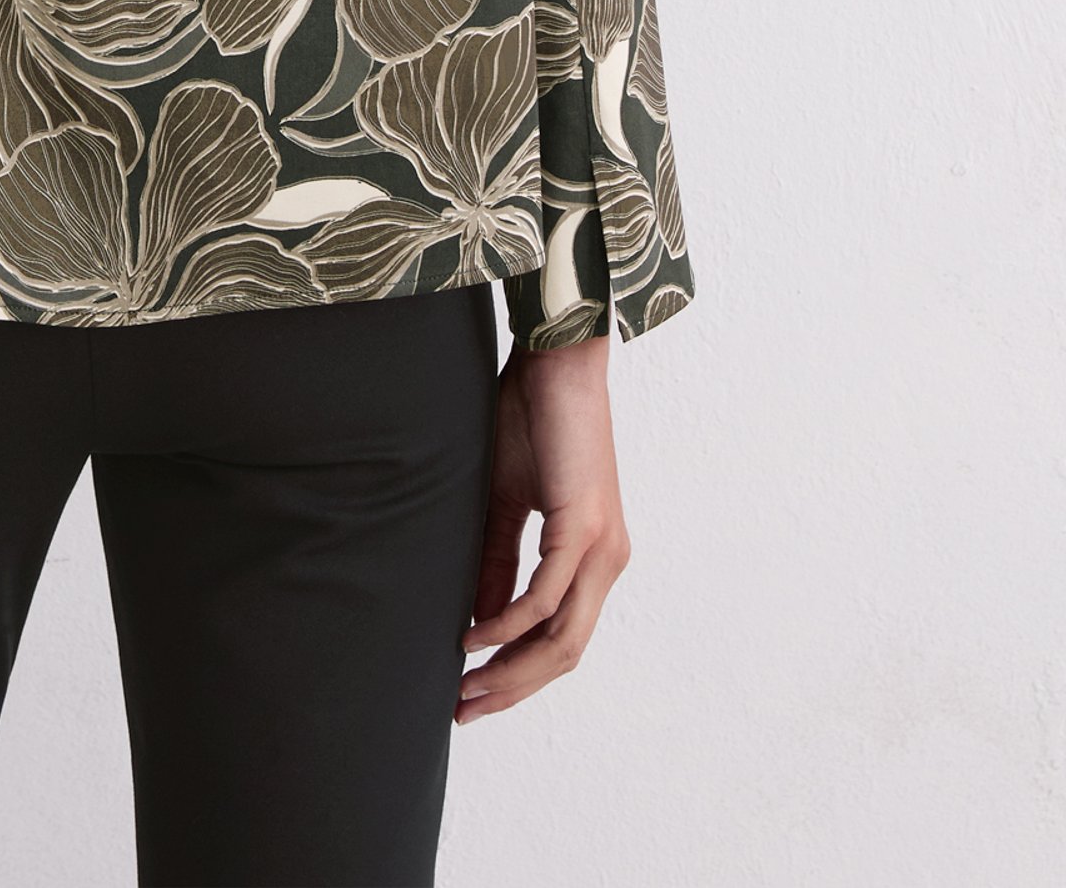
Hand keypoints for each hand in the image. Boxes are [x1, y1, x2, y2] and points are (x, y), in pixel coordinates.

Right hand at [457, 333, 628, 722]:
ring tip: (465, 686)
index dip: (518, 675)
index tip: (473, 695)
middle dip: (512, 688)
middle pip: (564, 652)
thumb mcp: (506, 503)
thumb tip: (477, 620)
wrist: (556, 362)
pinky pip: (545, 596)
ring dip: (510, 669)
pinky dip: (508, 623)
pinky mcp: (582, 528)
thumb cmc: (532, 420)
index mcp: (594, 556)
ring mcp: (601, 548)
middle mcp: (607, 561)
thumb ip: (497, 562)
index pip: (561, 638)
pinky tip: (474, 635)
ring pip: (560, 637)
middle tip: (464, 709)